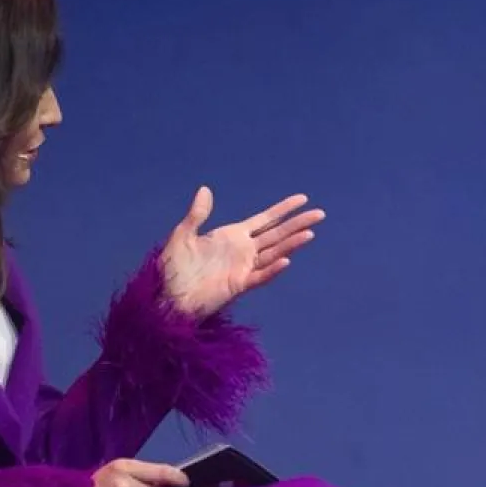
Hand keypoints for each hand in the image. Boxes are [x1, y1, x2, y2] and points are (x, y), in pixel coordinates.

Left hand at [161, 187, 324, 317]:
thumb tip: (206, 189)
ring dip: (291, 243)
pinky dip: (273, 269)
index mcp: (232, 236)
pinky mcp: (238, 285)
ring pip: (274, 253)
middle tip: (319, 213)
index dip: (283, 209)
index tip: (302, 199)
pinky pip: (259, 276)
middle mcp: (243, 250)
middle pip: (276, 234)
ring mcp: (243, 268)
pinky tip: (286, 261)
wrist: (166, 297)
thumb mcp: (182, 235)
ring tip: (310, 233)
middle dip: (297, 223)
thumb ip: (197, 214)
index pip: (265, 219)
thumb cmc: (172, 269)